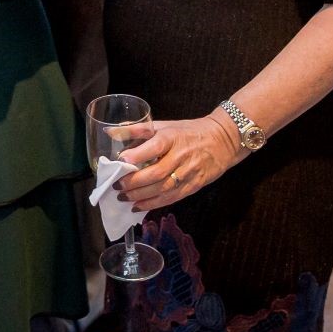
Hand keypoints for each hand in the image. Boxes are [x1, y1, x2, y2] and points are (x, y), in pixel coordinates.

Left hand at [116, 112, 243, 210]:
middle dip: (135, 182)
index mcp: (173, 137)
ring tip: (124, 198)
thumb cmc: (188, 131)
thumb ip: (137, 129)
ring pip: (163, 188)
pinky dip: (154, 204)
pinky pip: (172, 197)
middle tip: (117, 186)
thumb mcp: (164, 125)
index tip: (121, 160)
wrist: (222, 140)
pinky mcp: (194, 185)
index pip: (155, 146)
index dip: (138, 154)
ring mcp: (189, 172)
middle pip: (157, 172)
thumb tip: (110, 132)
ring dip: (141, 196)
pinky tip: (139, 206)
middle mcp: (181, 155)